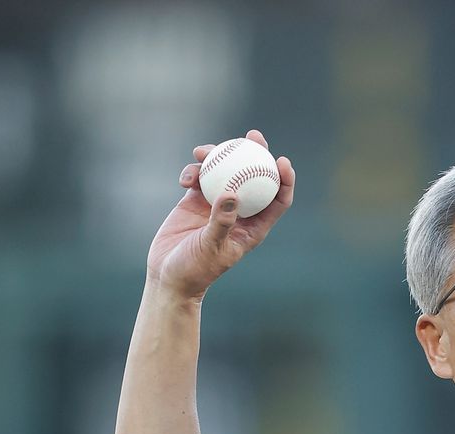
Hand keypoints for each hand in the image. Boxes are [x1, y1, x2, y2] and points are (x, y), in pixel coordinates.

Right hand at [145, 129, 295, 300]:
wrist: (169, 276)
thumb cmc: (196, 270)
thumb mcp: (211, 247)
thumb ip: (222, 222)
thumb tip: (232, 194)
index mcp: (254, 227)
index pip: (278, 200)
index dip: (284, 179)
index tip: (281, 160)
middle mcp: (239, 212)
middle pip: (254, 177)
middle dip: (256, 153)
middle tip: (252, 135)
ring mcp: (217, 204)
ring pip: (224, 171)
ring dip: (217, 156)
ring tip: (203, 151)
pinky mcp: (195, 201)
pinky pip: (199, 178)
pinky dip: (192, 173)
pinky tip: (184, 179)